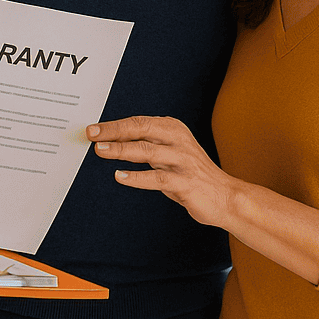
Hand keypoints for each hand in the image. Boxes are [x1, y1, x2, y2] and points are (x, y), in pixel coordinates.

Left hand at [89, 116, 237, 228]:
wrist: (225, 197)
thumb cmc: (193, 175)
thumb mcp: (170, 153)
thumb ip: (147, 145)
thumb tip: (112, 141)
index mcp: (174, 130)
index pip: (139, 122)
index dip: (115, 125)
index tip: (94, 129)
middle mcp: (179, 141)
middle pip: (142, 130)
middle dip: (114, 132)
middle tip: (93, 135)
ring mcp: (183, 161)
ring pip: (148, 151)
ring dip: (121, 150)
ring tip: (101, 152)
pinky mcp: (186, 182)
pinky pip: (159, 178)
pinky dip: (138, 177)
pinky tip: (121, 177)